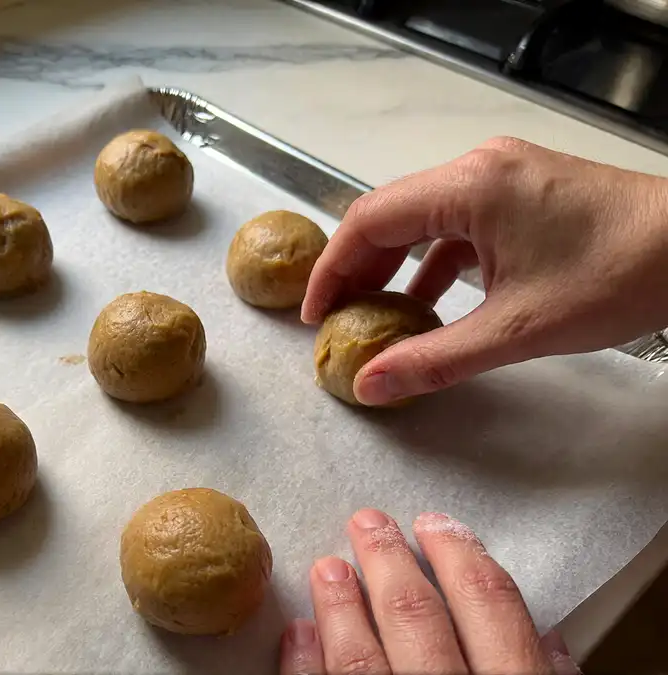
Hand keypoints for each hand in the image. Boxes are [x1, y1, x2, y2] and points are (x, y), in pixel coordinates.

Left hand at [279, 509, 578, 674]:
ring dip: (340, 607)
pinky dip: (306, 664)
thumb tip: (544, 634)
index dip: (462, 557)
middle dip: (389, 563)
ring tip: (327, 567)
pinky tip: (298, 633)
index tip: (437, 524)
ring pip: (361, 659)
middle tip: (367, 521)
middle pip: (417, 620)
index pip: (490, 607)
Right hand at [301, 137, 667, 405]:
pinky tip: (431, 302)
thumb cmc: (616, 279)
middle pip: (389, 214)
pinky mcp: (523, 190)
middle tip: (338, 321)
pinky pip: (457, 221)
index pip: (368, 220)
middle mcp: (477, 167)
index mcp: (468, 186)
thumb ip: (434, 359)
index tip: (315, 317)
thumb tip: (370, 386)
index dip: (332, 270)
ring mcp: (503, 174)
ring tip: (376, 316)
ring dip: (395, 265)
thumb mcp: (517, 331)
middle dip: (357, 269)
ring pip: (423, 217)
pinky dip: (435, 261)